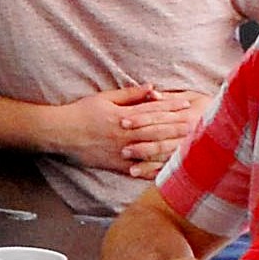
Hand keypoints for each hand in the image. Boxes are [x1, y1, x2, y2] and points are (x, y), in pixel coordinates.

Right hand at [51, 85, 201, 170]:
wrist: (61, 133)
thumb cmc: (82, 112)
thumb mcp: (105, 97)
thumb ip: (130, 94)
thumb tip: (152, 87)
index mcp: (124, 115)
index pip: (153, 110)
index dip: (172, 107)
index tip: (188, 106)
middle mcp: (125, 134)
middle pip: (157, 130)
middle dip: (178, 128)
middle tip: (196, 125)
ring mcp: (120, 151)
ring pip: (150, 150)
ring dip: (170, 148)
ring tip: (188, 146)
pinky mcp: (114, 165)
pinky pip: (137, 169)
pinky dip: (152, 170)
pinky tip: (166, 171)